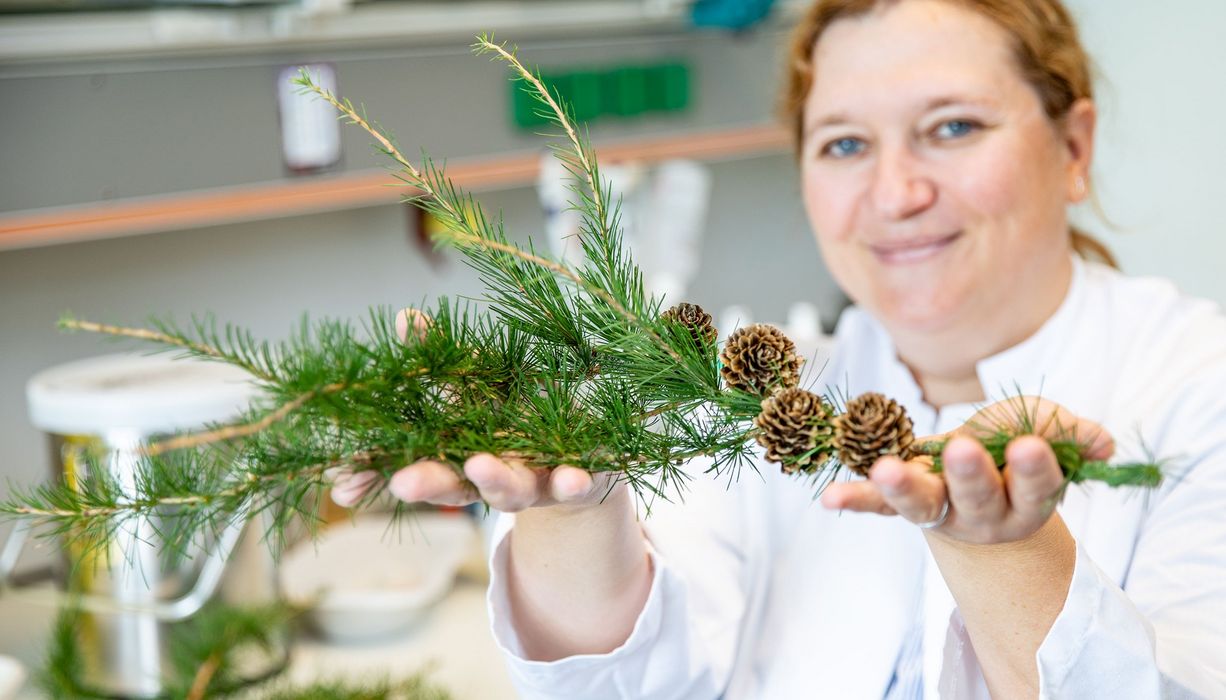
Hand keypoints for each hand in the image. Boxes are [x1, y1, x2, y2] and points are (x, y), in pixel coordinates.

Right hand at [327, 308, 617, 511]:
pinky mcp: (579, 484)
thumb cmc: (520, 425)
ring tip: (480, 467)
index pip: (412, 465)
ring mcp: (537, 483)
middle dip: (429, 483)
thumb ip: (441, 360)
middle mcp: (493, 478)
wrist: (587, 465)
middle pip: (456, 484)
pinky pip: (577, 487)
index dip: (376, 475)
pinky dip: (574, 483)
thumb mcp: (479, 387)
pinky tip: (573, 478)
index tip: (341, 483)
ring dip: (495, 481)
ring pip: (513, 490)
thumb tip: (406, 318)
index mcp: (460, 457)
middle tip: (403, 481)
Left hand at [820, 397, 1113, 544]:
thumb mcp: (1046, 432)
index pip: (1035, 486)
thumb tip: (1103, 443)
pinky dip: (855, 502)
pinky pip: (877, 507)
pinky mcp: (903, 503)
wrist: (978, 485)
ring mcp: (940, 511)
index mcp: (1025, 499)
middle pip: (979, 499)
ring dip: (905, 487)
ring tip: (884, 471)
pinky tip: (829, 498)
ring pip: (925, 506)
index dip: (1035, 469)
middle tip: (964, 449)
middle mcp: (983, 514)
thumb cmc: (1014, 451)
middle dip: (973, 473)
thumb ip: (1070, 433)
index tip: (1033, 445)